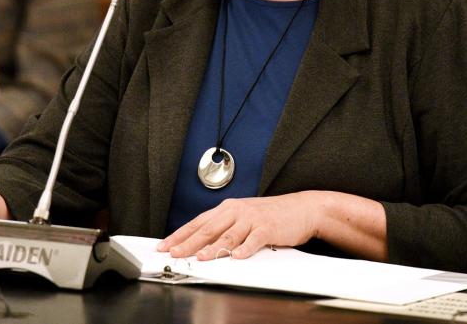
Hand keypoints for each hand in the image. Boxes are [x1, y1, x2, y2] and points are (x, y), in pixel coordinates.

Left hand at [157, 193, 319, 260]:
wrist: (301, 209)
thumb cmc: (271, 215)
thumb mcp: (243, 217)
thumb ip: (224, 228)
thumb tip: (200, 244)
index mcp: (228, 208)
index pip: (198, 222)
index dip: (180, 234)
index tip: (165, 245)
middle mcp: (237, 211)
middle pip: (208, 228)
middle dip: (189, 242)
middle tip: (175, 253)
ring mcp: (252, 218)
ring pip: (228, 235)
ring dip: (213, 247)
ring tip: (201, 257)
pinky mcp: (268, 227)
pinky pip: (254, 239)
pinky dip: (245, 249)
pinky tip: (237, 257)